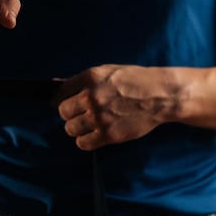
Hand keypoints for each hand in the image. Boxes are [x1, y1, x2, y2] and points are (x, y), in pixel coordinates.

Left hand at [55, 65, 176, 150]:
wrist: (160, 96)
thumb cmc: (134, 80)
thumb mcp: (107, 72)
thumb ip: (81, 80)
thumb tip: (55, 83)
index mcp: (90, 78)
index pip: (60, 93)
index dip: (61, 99)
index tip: (66, 102)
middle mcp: (91, 97)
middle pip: (63, 112)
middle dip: (70, 113)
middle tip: (81, 112)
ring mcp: (99, 117)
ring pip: (70, 129)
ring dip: (77, 127)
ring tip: (89, 123)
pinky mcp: (108, 134)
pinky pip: (83, 143)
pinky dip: (86, 140)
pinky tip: (94, 134)